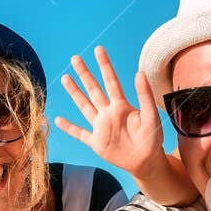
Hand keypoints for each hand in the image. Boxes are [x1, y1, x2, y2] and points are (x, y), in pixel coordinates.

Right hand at [53, 46, 164, 178]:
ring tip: (65, 78)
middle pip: (93, 89)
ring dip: (74, 93)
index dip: (105, 66)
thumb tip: (139, 72)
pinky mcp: (96, 143)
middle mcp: (108, 113)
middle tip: (75, 58)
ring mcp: (101, 127)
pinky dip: (69, 128)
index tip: (98, 50)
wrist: (147, 161)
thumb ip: (145, 95)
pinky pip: (80, 133)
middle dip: (84, 74)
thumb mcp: (151, 115)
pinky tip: (58, 120)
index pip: (111, 81)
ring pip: (84, 106)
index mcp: (121, 106)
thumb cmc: (152, 138)